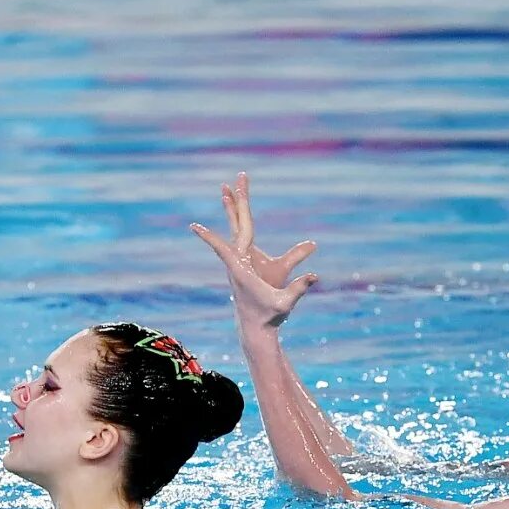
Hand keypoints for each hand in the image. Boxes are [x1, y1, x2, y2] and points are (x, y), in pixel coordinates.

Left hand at [191, 172, 318, 329]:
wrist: (256, 327)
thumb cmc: (270, 315)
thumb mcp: (285, 301)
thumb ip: (298, 287)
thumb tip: (314, 275)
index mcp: (242, 270)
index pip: (225, 248)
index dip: (210, 238)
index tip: (193, 227)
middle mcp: (237, 262)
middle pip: (236, 226)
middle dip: (235, 203)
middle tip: (230, 181)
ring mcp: (239, 261)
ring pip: (235, 229)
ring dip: (233, 207)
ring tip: (226, 189)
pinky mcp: (244, 263)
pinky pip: (239, 236)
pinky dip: (239, 219)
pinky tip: (235, 210)